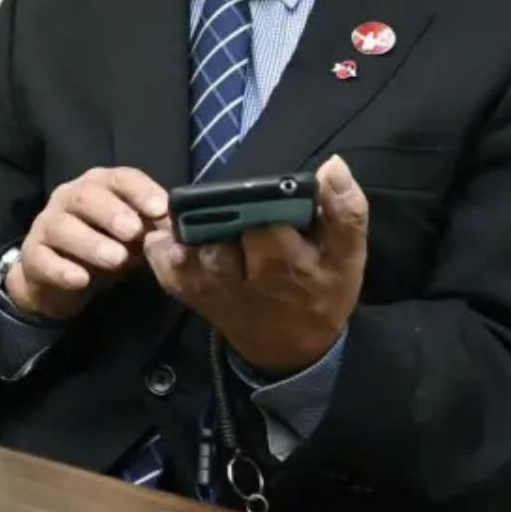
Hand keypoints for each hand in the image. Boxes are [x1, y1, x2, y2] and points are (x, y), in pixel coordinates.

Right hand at [3, 167, 168, 320]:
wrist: (61, 279)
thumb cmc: (104, 247)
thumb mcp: (133, 238)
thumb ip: (153, 230)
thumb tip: (179, 232)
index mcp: (98, 187)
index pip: (119, 178)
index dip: (139, 190)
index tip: (160, 208)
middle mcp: (69, 198)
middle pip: (86, 196)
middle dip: (112, 212)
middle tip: (134, 231)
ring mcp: (46, 225)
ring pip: (62, 227)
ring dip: (90, 242)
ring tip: (116, 259)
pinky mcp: (32, 256)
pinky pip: (43, 259)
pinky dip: (62, 269)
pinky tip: (81, 279)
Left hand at [143, 155, 368, 375]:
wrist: (289, 347)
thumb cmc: (320, 290)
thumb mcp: (347, 256)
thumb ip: (346, 210)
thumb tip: (333, 165)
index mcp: (286, 265)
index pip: (264, 222)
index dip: (262, 201)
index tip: (269, 196)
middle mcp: (241, 278)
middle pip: (219, 230)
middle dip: (223, 211)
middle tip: (234, 205)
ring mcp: (208, 286)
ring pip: (188, 244)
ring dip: (191, 226)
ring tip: (204, 213)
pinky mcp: (185, 289)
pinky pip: (163, 259)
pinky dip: (164, 243)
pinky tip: (179, 231)